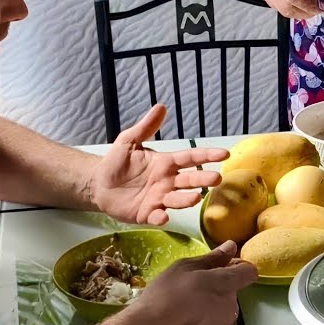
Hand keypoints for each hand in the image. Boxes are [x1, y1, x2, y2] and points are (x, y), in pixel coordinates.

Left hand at [92, 105, 227, 224]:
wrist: (98, 184)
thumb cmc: (116, 162)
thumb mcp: (129, 141)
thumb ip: (145, 127)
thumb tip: (160, 106)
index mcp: (166, 163)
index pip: (190, 158)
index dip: (207, 156)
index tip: (224, 154)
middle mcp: (167, 182)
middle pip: (190, 180)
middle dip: (204, 180)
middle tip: (217, 179)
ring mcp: (159, 199)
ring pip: (177, 199)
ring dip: (186, 199)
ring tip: (195, 198)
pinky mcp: (147, 214)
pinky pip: (156, 216)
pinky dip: (160, 218)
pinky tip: (162, 217)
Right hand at [124, 241, 257, 324]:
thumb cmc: (163, 296)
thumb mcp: (184, 268)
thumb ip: (213, 258)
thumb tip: (232, 247)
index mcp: (225, 283)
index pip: (249, 271)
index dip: (238, 267)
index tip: (222, 269)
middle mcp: (231, 305)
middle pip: (234, 291)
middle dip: (219, 289)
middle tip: (193, 292)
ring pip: (226, 310)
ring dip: (214, 308)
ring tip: (188, 311)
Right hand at [260, 0, 317, 19]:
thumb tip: (312, 3)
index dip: (307, 6)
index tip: (317, 10)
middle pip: (289, 8)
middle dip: (305, 12)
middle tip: (316, 8)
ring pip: (287, 13)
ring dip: (301, 14)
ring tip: (309, 5)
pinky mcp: (270, 3)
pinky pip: (284, 12)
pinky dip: (295, 11)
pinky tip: (301, 5)